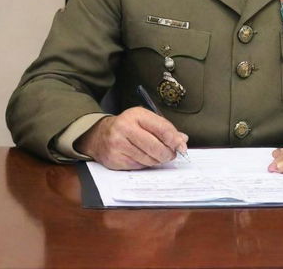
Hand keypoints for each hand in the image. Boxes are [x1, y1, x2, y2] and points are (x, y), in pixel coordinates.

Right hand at [74, 107, 188, 169]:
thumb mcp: (144, 120)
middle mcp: (126, 128)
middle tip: (172, 154)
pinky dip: (145, 164)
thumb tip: (182, 140)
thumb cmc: (127, 126)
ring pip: (148, 159)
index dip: (174, 139)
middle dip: (168, 153)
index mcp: (136, 115)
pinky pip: (138, 166)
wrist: (100, 135)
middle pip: (155, 147)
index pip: (161, 128)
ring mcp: (118, 144)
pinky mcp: (115, 159)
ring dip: (158, 160)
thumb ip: (164, 128)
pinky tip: (144, 158)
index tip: (182, 147)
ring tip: (158, 156)